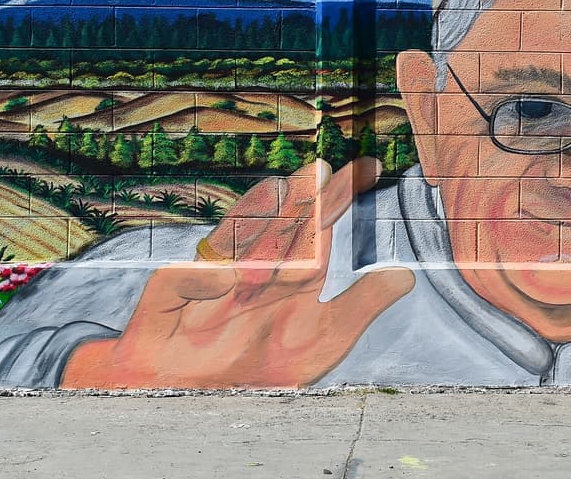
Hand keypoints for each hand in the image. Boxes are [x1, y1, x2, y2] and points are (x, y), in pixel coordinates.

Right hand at [61, 158, 414, 388]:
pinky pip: (181, 281)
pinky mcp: (163, 302)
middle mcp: (248, 269)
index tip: (368, 168)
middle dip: (301, 198)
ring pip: (232, 243)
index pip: (316, 228)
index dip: (339, 198)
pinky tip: (229, 275)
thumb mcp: (320, 343)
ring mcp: (207, 282)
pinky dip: (203, 277)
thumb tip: (406, 275)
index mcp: (285, 275)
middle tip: (323, 169)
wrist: (185, 402)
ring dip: (254, 223)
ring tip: (282, 195)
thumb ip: (360, 307)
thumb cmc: (253, 369)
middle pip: (275, 225)